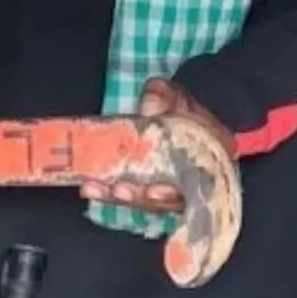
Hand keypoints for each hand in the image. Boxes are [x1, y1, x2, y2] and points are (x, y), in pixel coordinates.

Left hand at [80, 79, 234, 214]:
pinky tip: (89, 187)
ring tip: (94, 188)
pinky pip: (129, 195)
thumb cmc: (186, 110)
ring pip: (143, 201)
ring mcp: (165, 190)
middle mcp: (189, 184)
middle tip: (119, 191)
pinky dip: (109, 193)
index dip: (173, 191)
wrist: (181, 117)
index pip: (194, 184)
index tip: (154, 191)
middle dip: (139, 196)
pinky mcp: (145, 189)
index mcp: (206, 162)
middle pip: (164, 200)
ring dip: (117, 197)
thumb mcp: (178, 96)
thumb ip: (165, 97)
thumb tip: (148, 108)